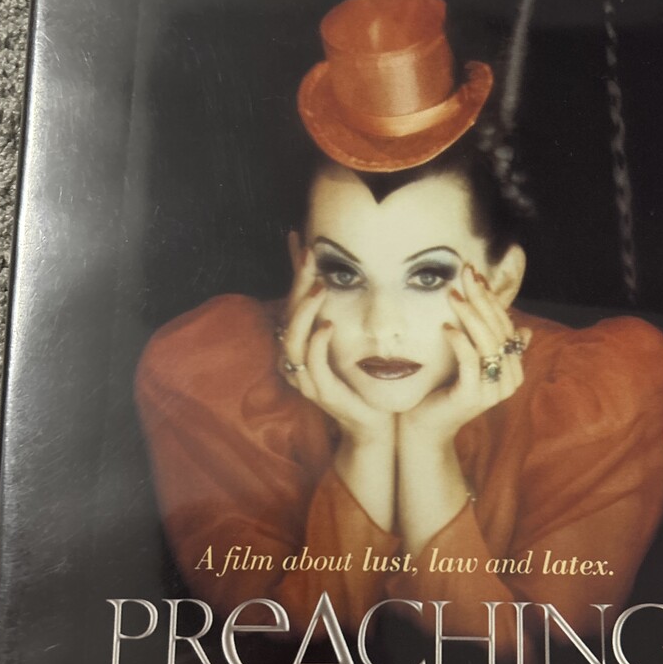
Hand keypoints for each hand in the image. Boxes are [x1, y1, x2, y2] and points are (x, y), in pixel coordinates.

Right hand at [279, 249, 392, 447]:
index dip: (294, 272)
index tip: (299, 239)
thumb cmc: (362, 381)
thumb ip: (342, 312)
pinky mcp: (322, 393)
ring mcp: (307, 378)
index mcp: (301, 347)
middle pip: (288, 316)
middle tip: (310, 256)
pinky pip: (313, 366)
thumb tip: (341, 275)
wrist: (374, 424)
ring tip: (321, 289)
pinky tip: (328, 325)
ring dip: (306, 312)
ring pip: (293, 341)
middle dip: (299, 284)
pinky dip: (318, 344)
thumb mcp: (351, 340)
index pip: (292, 302)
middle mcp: (297, 361)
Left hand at [400, 263, 531, 448]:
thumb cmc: (447, 390)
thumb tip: (525, 331)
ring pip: (486, 344)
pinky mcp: (472, 397)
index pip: (506, 326)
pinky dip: (459, 342)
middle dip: (481, 299)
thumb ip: (494, 346)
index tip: (476, 275)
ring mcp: (493, 391)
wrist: (426, 426)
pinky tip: (446, 328)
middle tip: (466, 275)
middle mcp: (509, 381)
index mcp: (513, 370)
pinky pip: (470, 362)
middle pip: (497, 331)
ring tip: (453, 295)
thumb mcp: (473, 363)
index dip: (492, 300)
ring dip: (469, 315)